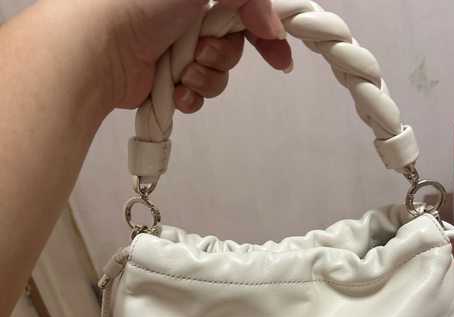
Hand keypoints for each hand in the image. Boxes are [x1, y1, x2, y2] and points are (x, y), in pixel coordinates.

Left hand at [98, 0, 291, 109]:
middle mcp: (190, 19)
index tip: (278, 52)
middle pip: (234, 45)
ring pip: (218, 74)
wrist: (99, 46)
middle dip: (223, 56)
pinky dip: (191, 96)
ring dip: (207, 78)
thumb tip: (270, 25)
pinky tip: (175, 91)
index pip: (245, 11)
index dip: (265, 31)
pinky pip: (198, 95)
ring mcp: (178, 51)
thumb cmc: (138, 3)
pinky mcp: (168, 81)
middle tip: (202, 53)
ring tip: (182, 73)